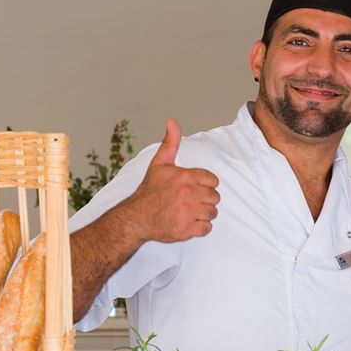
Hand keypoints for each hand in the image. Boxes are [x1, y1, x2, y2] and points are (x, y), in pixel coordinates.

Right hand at [122, 119, 219, 242]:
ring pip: (213, 213)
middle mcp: (188, 194)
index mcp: (185, 177)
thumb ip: (170, 142)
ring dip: (204, 213)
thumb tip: (172, 121)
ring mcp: (188, 213)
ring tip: (190, 211)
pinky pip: (207, 228)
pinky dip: (200, 227)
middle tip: (191, 201)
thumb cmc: (149, 191)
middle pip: (215, 197)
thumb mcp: (159, 163)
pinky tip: (189, 222)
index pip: (213, 181)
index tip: (194, 188)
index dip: (205, 185)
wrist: (136, 217)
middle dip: (205, 199)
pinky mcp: (187, 229)